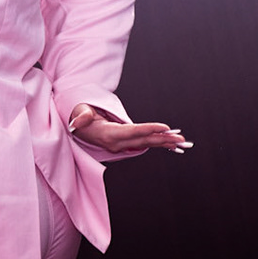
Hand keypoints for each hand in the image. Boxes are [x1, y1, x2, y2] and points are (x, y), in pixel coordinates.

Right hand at [69, 103, 191, 154]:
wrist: (77, 128)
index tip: (165, 128)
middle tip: (180, 138)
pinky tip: (170, 144)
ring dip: (163, 143)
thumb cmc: (80, 116)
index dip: (149, 129)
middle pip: (143, 141)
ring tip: (181, 141)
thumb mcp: (79, 112)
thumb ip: (82, 116)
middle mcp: (117, 143)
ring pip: (146, 144)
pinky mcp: (125, 144)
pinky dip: (157, 143)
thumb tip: (81, 120)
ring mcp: (121, 146)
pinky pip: (144, 144)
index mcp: (108, 135)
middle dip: (162, 139)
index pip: (133, 132)